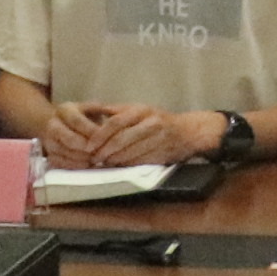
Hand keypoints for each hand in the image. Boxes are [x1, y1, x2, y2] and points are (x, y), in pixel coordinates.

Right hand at [34, 101, 132, 164]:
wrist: (53, 122)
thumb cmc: (79, 115)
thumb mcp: (90, 107)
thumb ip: (103, 110)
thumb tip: (118, 115)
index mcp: (65, 110)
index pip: (77, 120)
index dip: (90, 131)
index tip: (104, 138)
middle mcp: (53, 125)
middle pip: (68, 139)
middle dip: (86, 148)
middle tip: (101, 153)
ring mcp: (48, 141)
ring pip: (64, 153)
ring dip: (82, 159)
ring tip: (97, 161)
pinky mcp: (48, 154)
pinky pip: (60, 163)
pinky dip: (75, 166)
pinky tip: (88, 166)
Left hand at [79, 105, 218, 167]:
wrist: (188, 132)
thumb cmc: (159, 120)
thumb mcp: (140, 109)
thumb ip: (119, 111)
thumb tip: (95, 111)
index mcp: (142, 110)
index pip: (115, 123)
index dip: (99, 136)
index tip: (89, 146)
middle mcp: (150, 123)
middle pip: (120, 140)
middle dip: (104, 151)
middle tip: (93, 158)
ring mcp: (157, 140)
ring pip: (128, 153)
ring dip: (112, 160)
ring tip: (103, 163)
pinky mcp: (161, 154)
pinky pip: (138, 162)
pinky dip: (125, 165)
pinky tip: (118, 165)